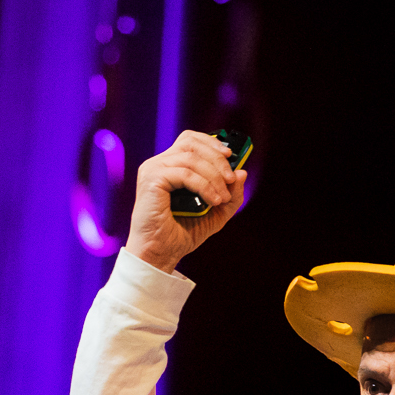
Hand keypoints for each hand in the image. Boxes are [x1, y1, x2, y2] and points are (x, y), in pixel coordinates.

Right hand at [127, 130, 248, 272]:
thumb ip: (231, 194)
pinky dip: (204, 186)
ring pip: (192, 158)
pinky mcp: (152, 180)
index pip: (190, 140)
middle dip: (217, 159)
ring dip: (214, 176)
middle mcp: (159, 164)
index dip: (211, 143)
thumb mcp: (216, 213)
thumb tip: (242, 172)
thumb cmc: (181, 234)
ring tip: (222, 199)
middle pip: (192, 143)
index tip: (230, 156)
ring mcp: (153, 170)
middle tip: (231, 179)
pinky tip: (212, 201)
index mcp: (170, 166)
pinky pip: (185, 173)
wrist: (160, 254)